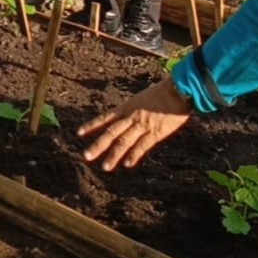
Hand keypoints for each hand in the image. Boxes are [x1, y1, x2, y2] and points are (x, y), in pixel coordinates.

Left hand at [78, 76, 193, 170]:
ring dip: (114, 155)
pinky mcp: (156, 132)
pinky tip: (127, 164)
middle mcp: (132, 116)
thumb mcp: (143, 99)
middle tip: (86, 156)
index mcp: (127, 106)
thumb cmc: (164, 93)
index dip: (92, 125)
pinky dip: (134, 155)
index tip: (79, 133)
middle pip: (111, 132)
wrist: (179, 90)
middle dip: (98, 145)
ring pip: (124, 141)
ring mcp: (143, 125)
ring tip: (105, 167)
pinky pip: (143, 145)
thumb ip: (135, 110)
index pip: (105, 117)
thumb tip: (128, 119)